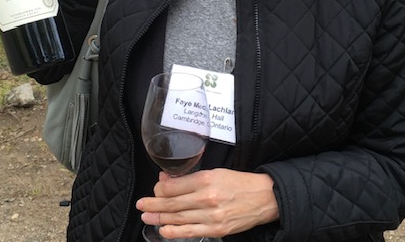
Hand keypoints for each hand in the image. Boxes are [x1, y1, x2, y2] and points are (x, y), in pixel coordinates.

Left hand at [135, 169, 278, 238]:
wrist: (263, 197)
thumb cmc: (238, 182)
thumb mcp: (215, 172)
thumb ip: (191, 178)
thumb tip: (167, 181)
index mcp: (207, 179)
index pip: (176, 186)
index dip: (161, 189)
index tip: (154, 189)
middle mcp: (207, 197)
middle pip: (174, 203)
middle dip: (154, 205)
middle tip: (140, 205)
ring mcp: (212, 215)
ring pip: (179, 218)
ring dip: (160, 218)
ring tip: (146, 217)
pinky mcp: (217, 229)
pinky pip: (191, 231)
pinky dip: (176, 232)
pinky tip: (164, 230)